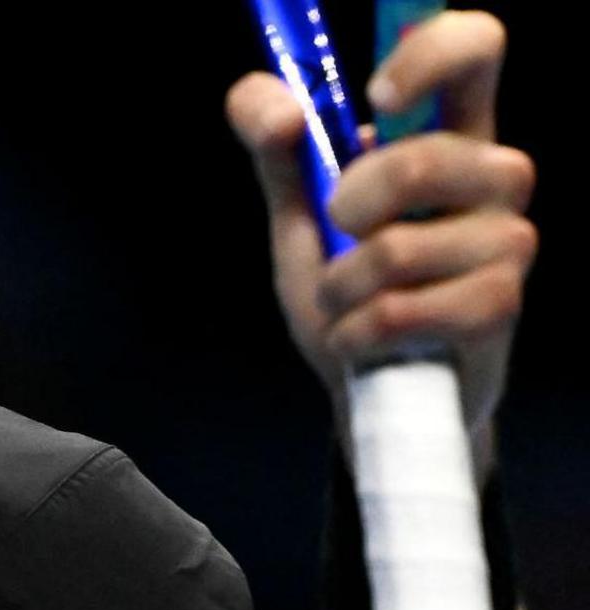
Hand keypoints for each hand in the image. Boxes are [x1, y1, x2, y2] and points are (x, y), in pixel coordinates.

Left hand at [225, 9, 535, 446]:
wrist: (372, 388)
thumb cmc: (348, 290)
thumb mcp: (302, 217)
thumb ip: (279, 152)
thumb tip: (273, 103)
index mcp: (451, 136)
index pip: (477, 48)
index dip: (429, 53)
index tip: (375, 96)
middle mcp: (496, 178)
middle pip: (421, 160)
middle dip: (345, 209)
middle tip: (338, 236)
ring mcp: (508, 242)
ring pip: (396, 250)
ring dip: (341, 288)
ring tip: (349, 302)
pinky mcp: (500, 307)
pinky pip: (400, 312)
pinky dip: (355, 332)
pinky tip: (364, 339)